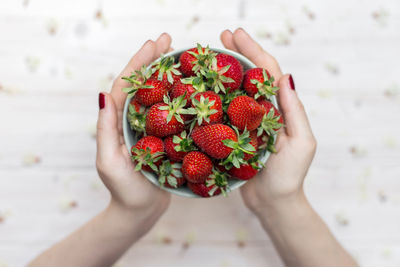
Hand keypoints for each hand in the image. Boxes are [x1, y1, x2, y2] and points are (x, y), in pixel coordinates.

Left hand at [96, 34, 171, 223]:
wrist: (140, 211)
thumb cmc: (124, 191)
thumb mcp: (110, 162)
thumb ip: (106, 130)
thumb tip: (105, 95)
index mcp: (118, 121)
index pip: (127, 86)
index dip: (139, 63)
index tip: (154, 44)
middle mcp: (133, 120)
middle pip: (143, 84)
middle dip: (153, 60)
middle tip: (169, 40)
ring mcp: (149, 127)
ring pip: (158, 95)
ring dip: (167, 73)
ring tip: (179, 55)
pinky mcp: (163, 137)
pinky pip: (171, 112)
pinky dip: (179, 96)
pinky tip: (191, 87)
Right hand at [221, 29, 316, 214]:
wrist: (272, 202)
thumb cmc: (289, 177)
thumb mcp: (300, 143)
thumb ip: (294, 112)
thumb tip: (284, 77)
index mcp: (280, 108)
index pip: (267, 72)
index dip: (253, 51)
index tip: (235, 35)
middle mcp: (263, 110)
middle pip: (251, 75)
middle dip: (238, 53)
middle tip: (220, 37)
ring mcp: (247, 122)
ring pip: (235, 90)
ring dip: (225, 71)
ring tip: (209, 56)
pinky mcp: (233, 135)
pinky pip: (224, 112)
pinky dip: (215, 97)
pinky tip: (202, 89)